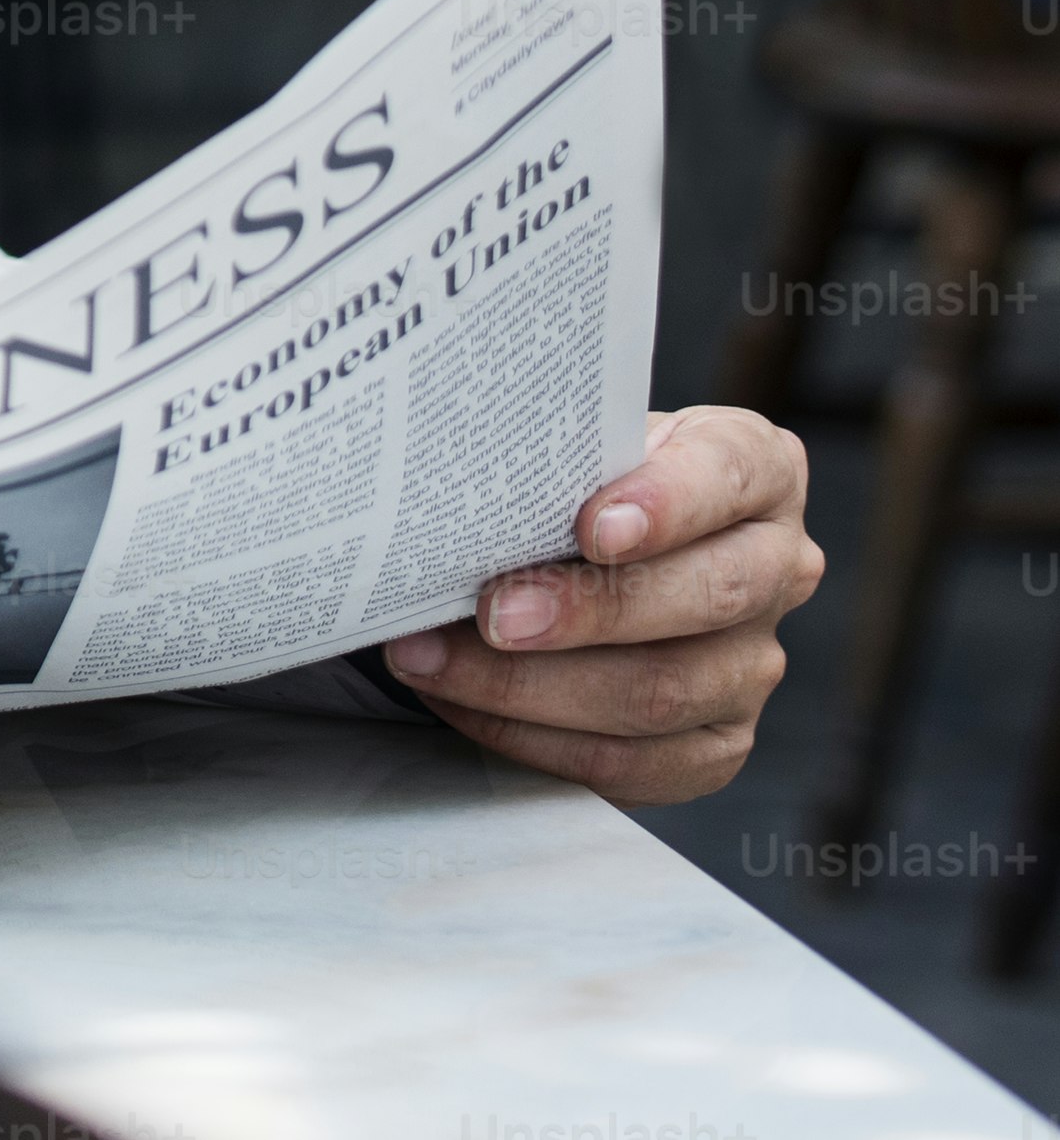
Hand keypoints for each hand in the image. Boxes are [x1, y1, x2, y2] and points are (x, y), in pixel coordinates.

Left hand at [383, 403, 819, 804]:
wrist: (580, 554)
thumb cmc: (575, 485)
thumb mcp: (574, 447)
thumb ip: (551, 458)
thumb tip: (457, 484)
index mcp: (755, 471)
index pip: (731, 474)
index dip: (667, 502)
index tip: (590, 526)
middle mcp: (775, 567)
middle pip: (709, 596)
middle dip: (589, 610)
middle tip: (494, 612)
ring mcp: (751, 662)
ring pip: (663, 691)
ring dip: (531, 684)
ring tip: (434, 659)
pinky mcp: (716, 743)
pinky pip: (632, 760)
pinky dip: (532, 735)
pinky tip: (463, 702)